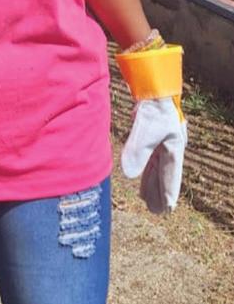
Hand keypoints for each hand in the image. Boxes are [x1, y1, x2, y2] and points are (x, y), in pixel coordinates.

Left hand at [120, 97, 187, 213]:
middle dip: (161, 193)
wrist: (153, 91)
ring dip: (154, 186)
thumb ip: (137, 152)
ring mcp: (162, 146)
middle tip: (158, 212)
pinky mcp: (153, 141)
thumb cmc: (153, 109)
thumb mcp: (145, 131)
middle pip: (165, 176)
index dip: (168, 191)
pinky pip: (151, 163)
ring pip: (158, 170)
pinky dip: (148, 174)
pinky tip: (141, 182)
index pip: (171, 175)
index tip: (167, 207)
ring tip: (150, 202)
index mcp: (174, 149)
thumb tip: (129, 175)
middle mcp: (170, 149)